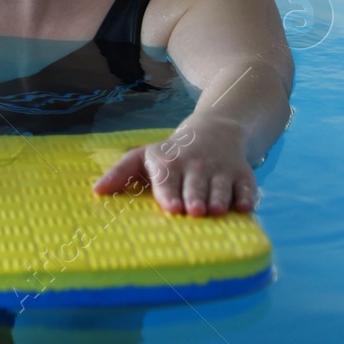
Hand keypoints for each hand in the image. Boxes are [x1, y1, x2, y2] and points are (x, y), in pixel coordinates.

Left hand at [93, 117, 257, 216]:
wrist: (213, 132)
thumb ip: (119, 173)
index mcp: (170, 163)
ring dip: (218, 199)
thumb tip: (96, 192)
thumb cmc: (171, 154)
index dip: (170, 193)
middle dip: (194, 198)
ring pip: (221, 187)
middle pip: (195, 185)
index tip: (172, 207)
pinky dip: (247, 197)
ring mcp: (221, 170)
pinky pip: (247, 187)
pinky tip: (245, 208)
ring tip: (215, 211)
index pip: (168, 179)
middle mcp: (196, 165)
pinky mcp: (243, 175)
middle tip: (193, 212)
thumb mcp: (143, 157)